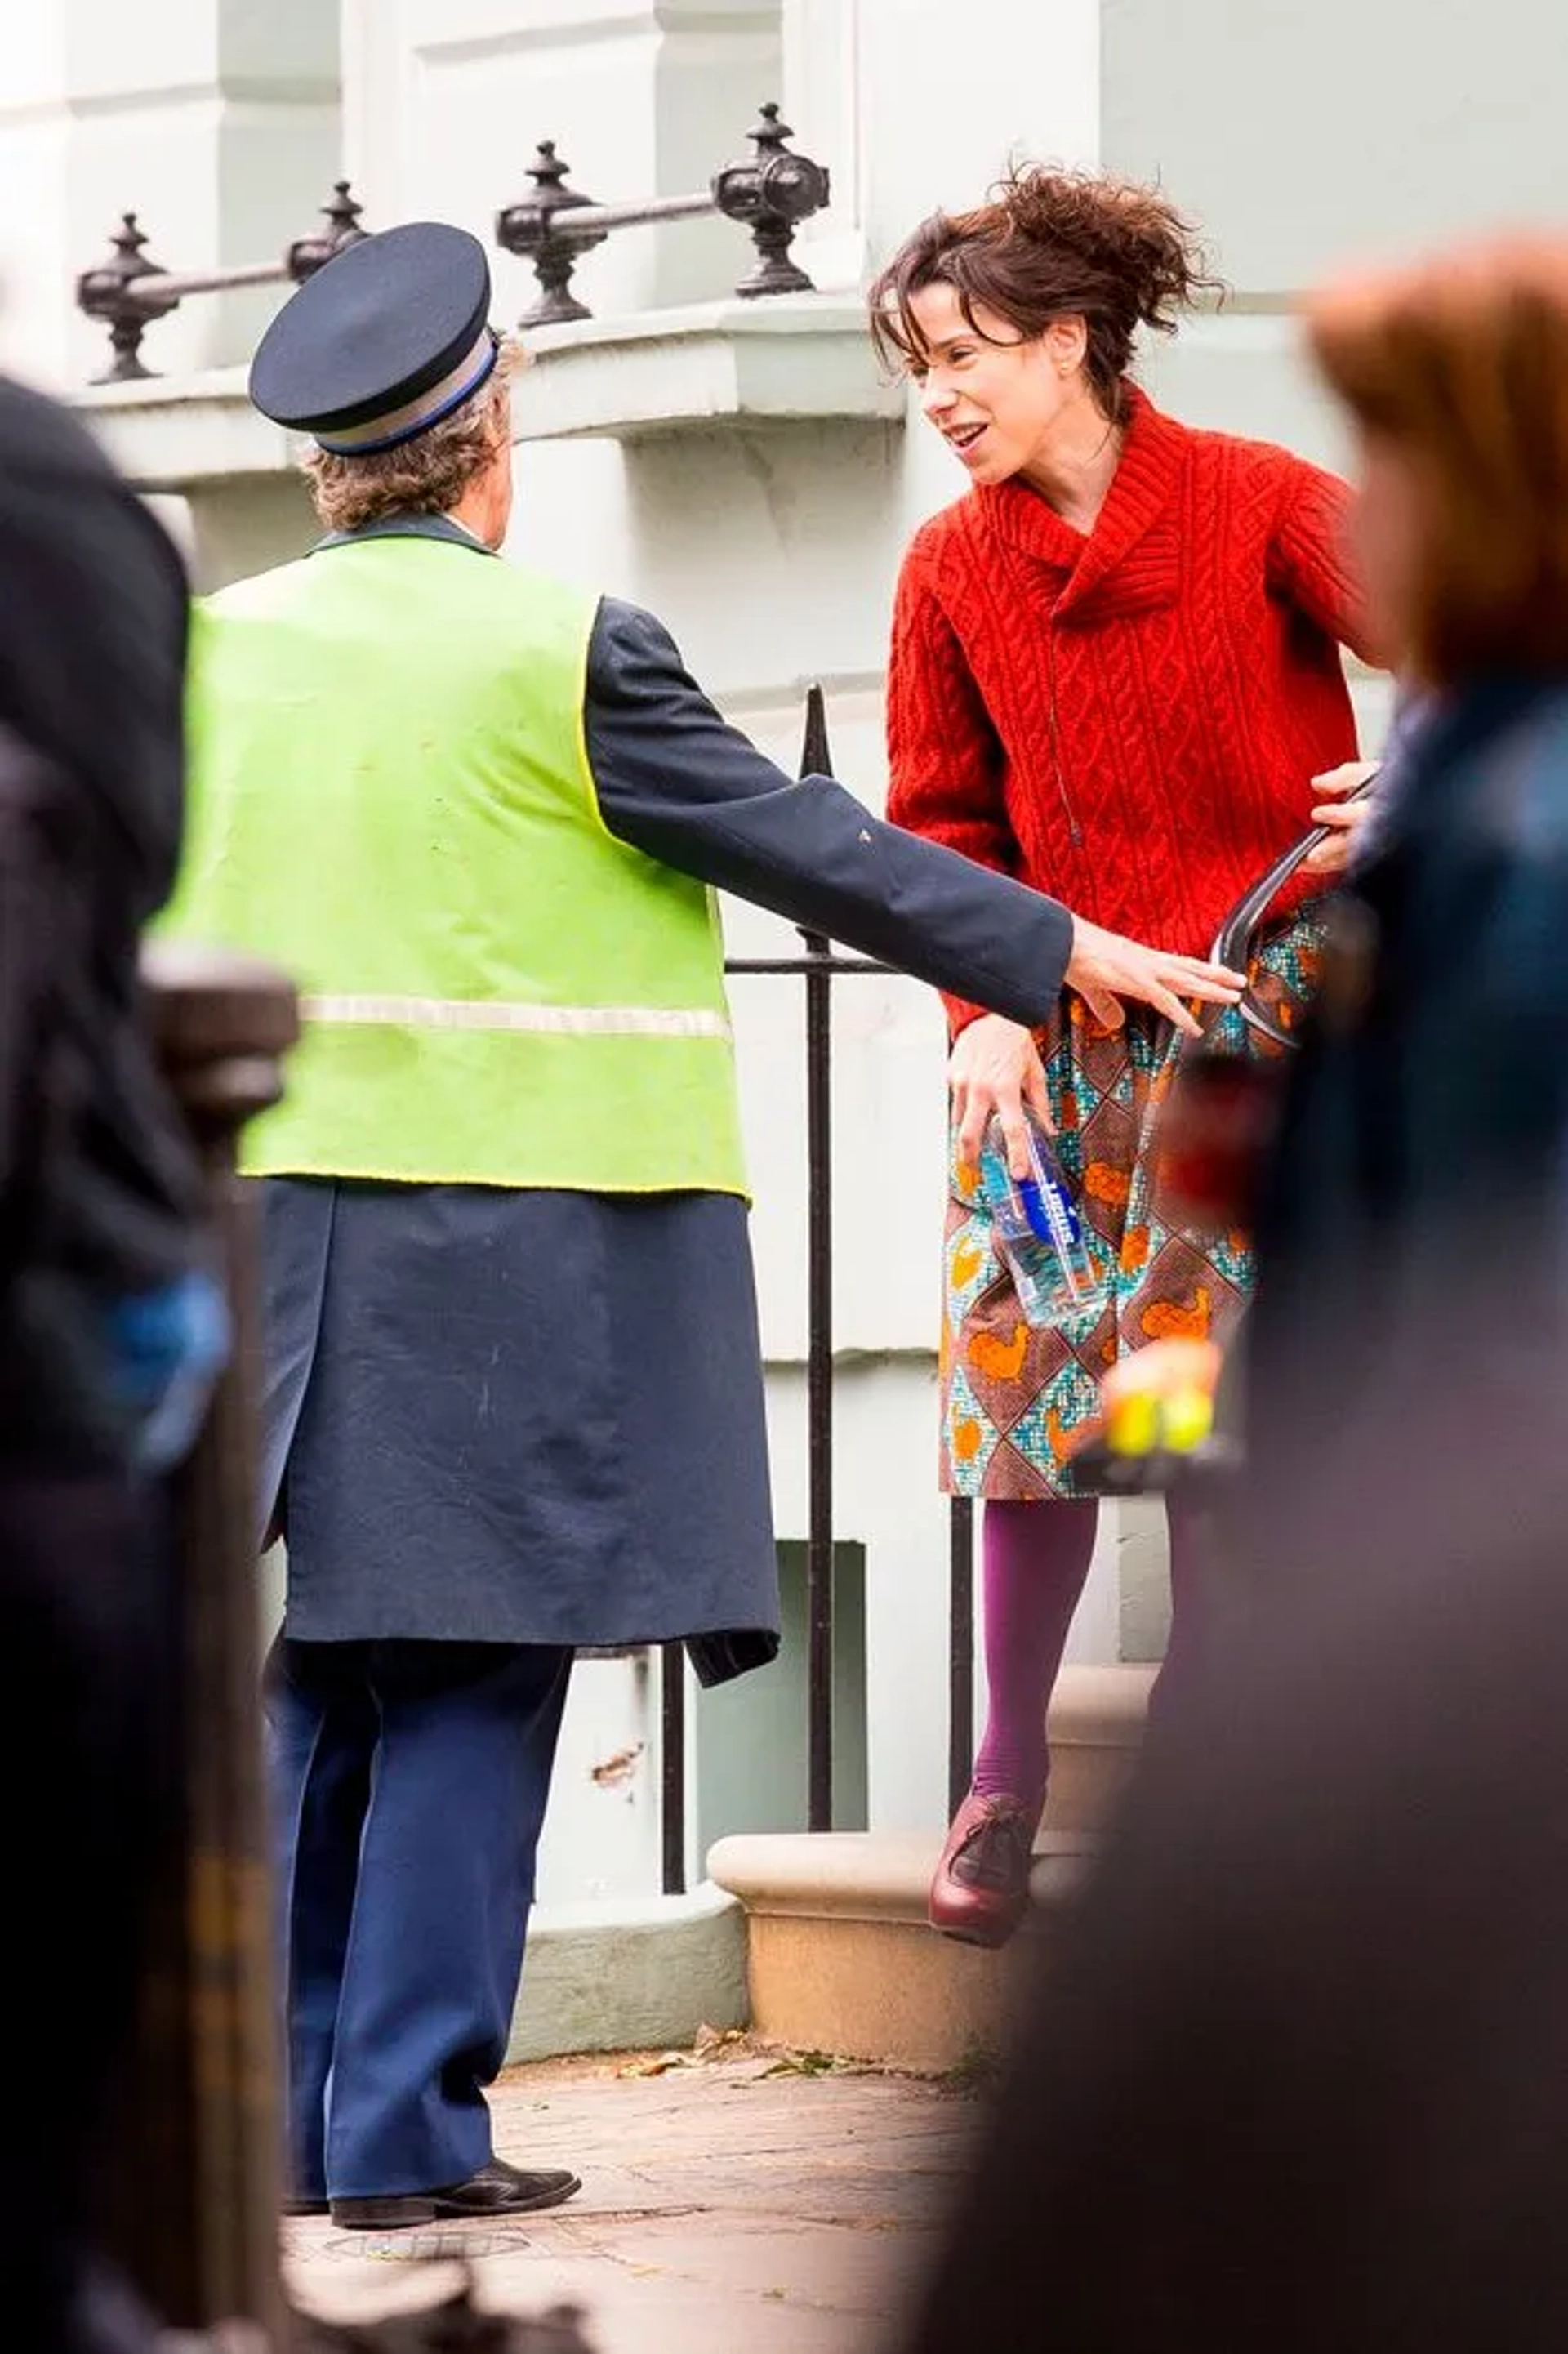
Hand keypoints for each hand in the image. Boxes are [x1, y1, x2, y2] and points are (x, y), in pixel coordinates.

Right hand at [949, 1014, 1050, 1178]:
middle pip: (970, 1135)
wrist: (990, 1012)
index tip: (1019, 1173)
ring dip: (966, 1133)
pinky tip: (971, 1104)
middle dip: (972, 1157)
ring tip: (972, 1140)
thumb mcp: (1034, 1070)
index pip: (1012, 1131)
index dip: (1016, 1156)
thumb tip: (1047, 1127)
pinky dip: (963, 1108)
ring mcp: (962, 1083)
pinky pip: (955, 1101)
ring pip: (959, 1121)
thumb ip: (1040, 1102)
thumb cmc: (1013, 1038)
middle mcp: (981, 1089)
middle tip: (976, 1167)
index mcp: (1006, 1089)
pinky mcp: (951, 1076)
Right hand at [1065, 920, 1244, 1039]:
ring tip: (1234, 996)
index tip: (1214, 974)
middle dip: (1216, 975)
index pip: (1177, 964)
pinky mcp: (1137, 981)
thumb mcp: (1093, 986)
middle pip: (1191, 968)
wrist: (1060, 943)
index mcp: (1139, 959)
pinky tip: (1195, 1029)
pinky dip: (1182, 1017)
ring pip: (1188, 981)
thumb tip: (1116, 1021)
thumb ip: (1106, 1004)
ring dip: (1212, 989)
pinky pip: (1166, 1002)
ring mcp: (1145, 969)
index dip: (1197, 971)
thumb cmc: (1071, 955)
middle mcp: (1147, 961)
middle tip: (1239, 980)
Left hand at [1304, 760, 1380, 875]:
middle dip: (1333, 847)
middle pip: (1356, 841)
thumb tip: (1318, 784)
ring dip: (1325, 862)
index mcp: (1382, 805)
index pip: (1360, 812)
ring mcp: (1373, 845)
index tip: (1317, 814)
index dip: (1338, 814)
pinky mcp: (1366, 857)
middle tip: (1313, 854)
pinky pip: (1345, 864)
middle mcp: (1380, 828)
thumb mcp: (1369, 773)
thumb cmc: (1389, 788)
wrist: (1406, 806)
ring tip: (1303, 864)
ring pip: (1349, 857)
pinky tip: (1309, 866)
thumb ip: (1344, 777)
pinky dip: (1326, 866)